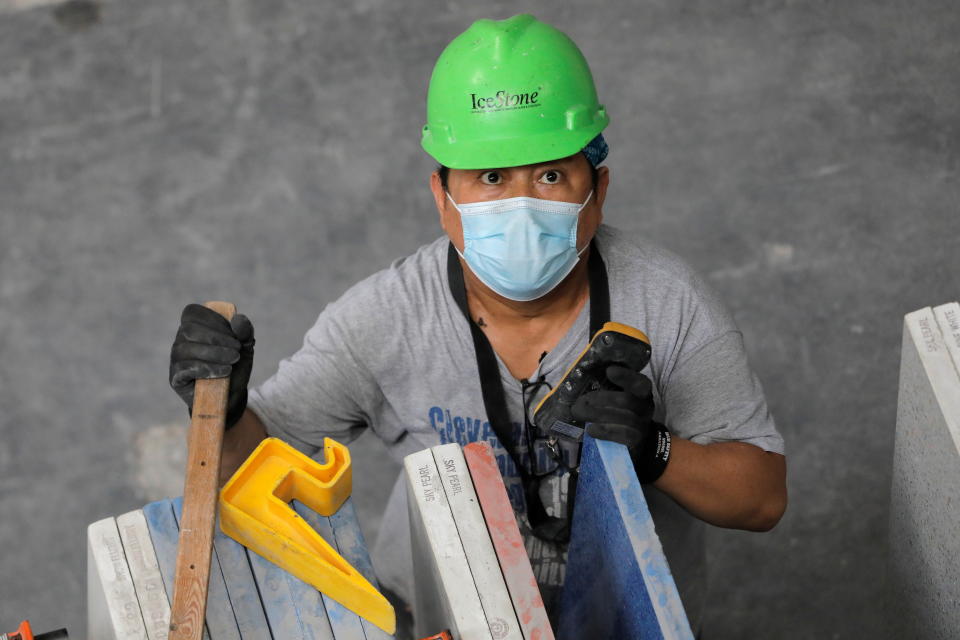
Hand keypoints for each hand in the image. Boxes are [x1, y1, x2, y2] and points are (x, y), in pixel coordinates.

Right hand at [169, 304, 253, 428]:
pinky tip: (225, 371)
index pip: (192, 313)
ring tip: (233, 360)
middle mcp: (181, 341)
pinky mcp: (175, 378)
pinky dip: (208, 368)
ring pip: (187, 349)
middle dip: (216, 338)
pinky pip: (186, 369)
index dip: (211, 319)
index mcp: (194, 328)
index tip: (232, 331)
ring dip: (214, 353)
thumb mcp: (244, 347)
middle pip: (189, 330)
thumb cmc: (235, 366)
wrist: (232, 396)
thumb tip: (238, 318)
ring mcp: (176, 360)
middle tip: (237, 349)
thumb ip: (244, 331)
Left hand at [570, 364, 670, 483]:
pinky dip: (604, 431)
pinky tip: (591, 430)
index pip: (640, 382)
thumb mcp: (621, 400)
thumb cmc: (623, 414)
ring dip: (598, 414)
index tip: (609, 371)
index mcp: (642, 394)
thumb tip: (582, 381)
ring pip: (624, 418)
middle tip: (580, 401)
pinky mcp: (636, 441)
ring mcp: (642, 426)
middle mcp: (645, 408)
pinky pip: (622, 435)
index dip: (626, 376)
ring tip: (579, 413)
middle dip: (600, 399)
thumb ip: (609, 390)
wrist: (639, 442)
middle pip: (626, 401)